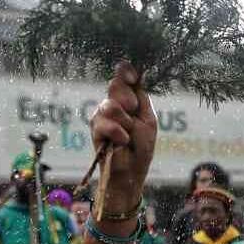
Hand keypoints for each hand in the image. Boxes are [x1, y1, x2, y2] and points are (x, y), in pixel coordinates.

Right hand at [89, 62, 156, 214]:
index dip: (126, 72)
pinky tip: (122, 141)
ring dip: (124, 121)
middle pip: (115, 85)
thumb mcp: (147, 119)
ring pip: (110, 104)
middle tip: (133, 113)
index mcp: (129, 99)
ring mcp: (102, 114)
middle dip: (127, 100)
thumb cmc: (142, 148)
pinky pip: (104, 122)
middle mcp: (114, 103)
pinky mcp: (95, 127)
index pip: (124, 76)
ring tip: (128, 135)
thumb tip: (137, 75)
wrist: (131, 171)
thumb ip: (141, 98)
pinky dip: (117, 132)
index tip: (133, 78)